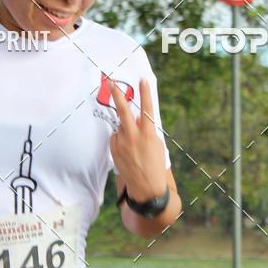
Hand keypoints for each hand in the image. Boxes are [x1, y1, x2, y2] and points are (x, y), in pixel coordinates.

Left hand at [109, 77, 166, 201]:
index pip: (147, 109)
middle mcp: (133, 137)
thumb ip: (146, 129)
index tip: (143, 80)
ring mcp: (122, 143)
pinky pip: (116, 137)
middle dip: (117, 95)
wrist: (146, 187)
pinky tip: (128, 151)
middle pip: (123, 111)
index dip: (145, 94)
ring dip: (126, 129)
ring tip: (134, 146)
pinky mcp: (114, 150)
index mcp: (148, 134)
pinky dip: (121, 139)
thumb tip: (136, 118)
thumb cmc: (155, 164)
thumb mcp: (156, 144)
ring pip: (121, 126)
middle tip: (111, 82)